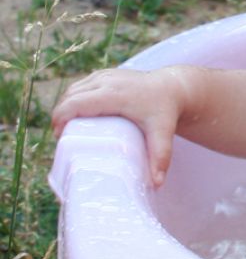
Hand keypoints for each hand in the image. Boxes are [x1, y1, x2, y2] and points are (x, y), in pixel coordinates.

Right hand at [52, 69, 185, 187]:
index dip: (61, 117)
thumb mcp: (164, 133)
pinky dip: (73, 98)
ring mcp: (106, 75)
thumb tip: (157, 184)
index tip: (60, 137)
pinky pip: (81, 85)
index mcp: (115, 94)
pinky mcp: (106, 74)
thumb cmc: (166, 110)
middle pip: (70, 96)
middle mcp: (108, 81)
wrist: (174, 87)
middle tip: (63, 139)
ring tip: (66, 129)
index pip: (77, 102)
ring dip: (65, 106)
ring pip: (73, 89)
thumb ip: (160, 157)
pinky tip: (74, 114)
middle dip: (60, 115)